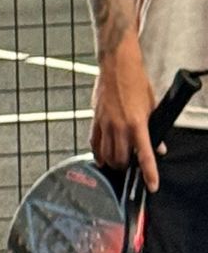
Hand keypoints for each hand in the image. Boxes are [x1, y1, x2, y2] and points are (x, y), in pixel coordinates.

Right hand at [93, 45, 160, 191]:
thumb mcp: (151, 106)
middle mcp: (119, 126)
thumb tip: (158, 146)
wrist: (116, 66)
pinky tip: (100, 157)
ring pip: (106, 154)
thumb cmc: (135, 81)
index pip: (144, 155)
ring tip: (117, 163)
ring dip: (112, 162)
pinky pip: (93, 142)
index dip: (149, 173)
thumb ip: (154, 128)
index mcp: (137, 123)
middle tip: (131, 167)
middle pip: (121, 159)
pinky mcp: (95, 119)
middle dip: (126, 167)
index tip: (151, 186)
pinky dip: (97, 153)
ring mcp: (105, 124)